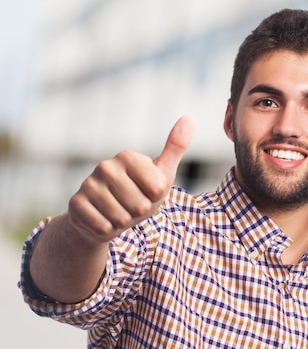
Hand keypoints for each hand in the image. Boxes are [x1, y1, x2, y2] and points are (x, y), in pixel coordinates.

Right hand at [67, 115, 195, 243]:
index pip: (157, 188)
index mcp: (127, 156)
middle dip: (140, 212)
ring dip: (123, 222)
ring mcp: (88, 184)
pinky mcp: (76, 204)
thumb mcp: (162, 174)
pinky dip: (107, 230)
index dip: (156, 197)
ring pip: (122, 218)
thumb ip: (175, 148)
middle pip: (141, 206)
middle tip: (131, 205)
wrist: (105, 215)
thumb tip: (190, 118)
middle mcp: (105, 166)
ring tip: (118, 211)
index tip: (147, 191)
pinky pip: (104, 227)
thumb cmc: (139, 193)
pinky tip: (103, 219)